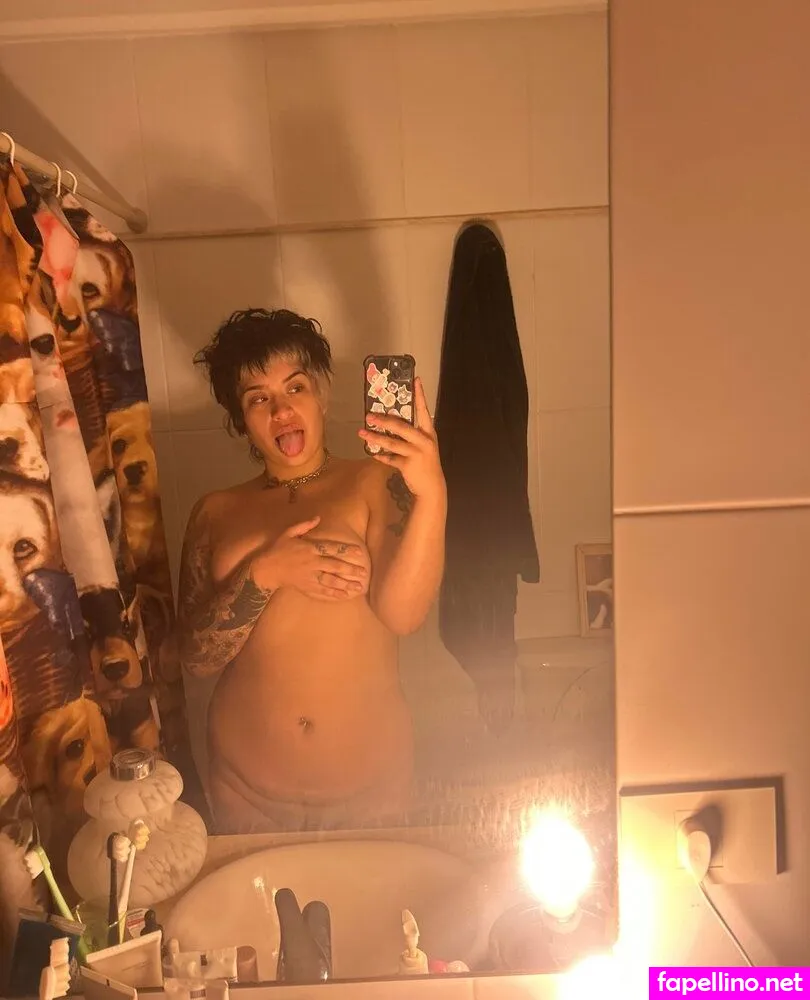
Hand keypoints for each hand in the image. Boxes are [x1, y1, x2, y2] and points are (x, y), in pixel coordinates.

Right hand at [253, 517, 369, 601]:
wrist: (265, 569)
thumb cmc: (277, 549)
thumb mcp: (288, 533)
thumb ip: (304, 525)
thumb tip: (318, 517)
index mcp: (309, 548)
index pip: (331, 548)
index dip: (346, 550)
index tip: (360, 553)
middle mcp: (311, 563)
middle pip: (334, 566)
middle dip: (350, 570)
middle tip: (364, 573)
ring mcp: (309, 577)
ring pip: (330, 581)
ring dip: (345, 584)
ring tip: (358, 587)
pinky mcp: (306, 587)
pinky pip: (321, 591)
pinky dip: (333, 594)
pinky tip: (344, 596)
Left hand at [359, 377, 444, 499]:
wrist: (432, 487)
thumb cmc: (426, 464)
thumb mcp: (424, 446)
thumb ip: (412, 435)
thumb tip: (391, 422)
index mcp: (428, 432)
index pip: (423, 410)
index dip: (420, 395)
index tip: (416, 379)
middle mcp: (424, 440)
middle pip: (401, 426)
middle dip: (384, 420)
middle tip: (369, 415)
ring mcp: (416, 453)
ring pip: (392, 443)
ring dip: (375, 438)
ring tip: (362, 433)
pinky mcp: (408, 465)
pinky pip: (390, 459)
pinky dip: (381, 456)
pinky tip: (373, 453)